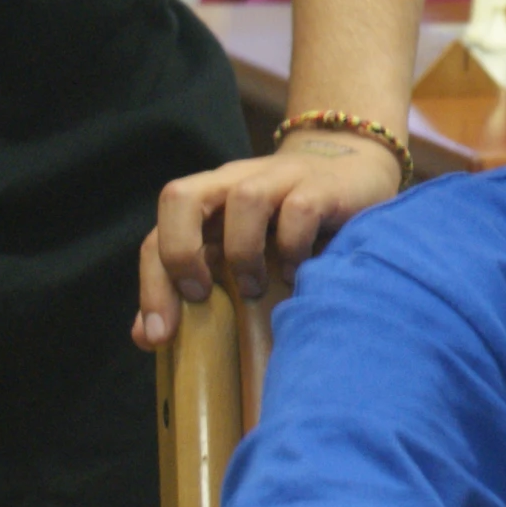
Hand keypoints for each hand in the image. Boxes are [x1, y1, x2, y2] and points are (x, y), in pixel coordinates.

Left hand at [133, 130, 403, 348]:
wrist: (357, 170)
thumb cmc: (292, 223)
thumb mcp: (239, 249)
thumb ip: (196, 284)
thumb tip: (148, 336)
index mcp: (208, 200)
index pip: (156, 233)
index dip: (150, 284)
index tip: (162, 333)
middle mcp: (235, 181)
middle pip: (180, 196)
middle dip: (180, 252)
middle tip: (200, 294)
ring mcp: (281, 178)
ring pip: (244, 198)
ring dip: (243, 252)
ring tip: (255, 288)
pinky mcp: (323, 186)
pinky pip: (300, 209)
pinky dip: (293, 247)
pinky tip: (297, 274)